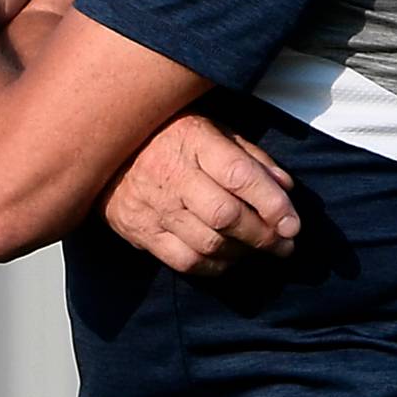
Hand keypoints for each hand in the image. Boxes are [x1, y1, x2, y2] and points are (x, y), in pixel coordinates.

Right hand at [103, 115, 300, 275]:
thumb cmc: (167, 138)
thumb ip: (249, 158)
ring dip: (242, 252)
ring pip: (208, 243)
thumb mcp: (212, 130)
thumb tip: (285, 187)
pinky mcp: (141, 232)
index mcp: (193, 142)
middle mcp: (172, 176)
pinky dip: (214, 266)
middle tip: (284, 244)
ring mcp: (154, 207)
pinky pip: (184, 261)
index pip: (239, 176)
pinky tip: (227, 258)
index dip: (272, 204)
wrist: (103, 153)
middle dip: (263, 235)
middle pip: (225, 216)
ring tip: (257, 249)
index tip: (293, 224)